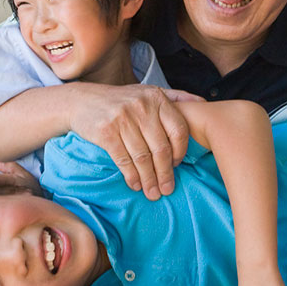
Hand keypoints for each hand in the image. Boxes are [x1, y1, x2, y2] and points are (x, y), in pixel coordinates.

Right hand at [68, 83, 201, 200]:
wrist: (82, 101)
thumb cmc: (122, 100)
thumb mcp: (149, 92)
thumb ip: (176, 97)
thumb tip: (204, 101)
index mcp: (157, 98)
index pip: (179, 129)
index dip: (181, 151)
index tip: (178, 166)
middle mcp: (142, 106)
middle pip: (161, 148)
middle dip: (166, 174)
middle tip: (167, 189)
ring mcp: (122, 118)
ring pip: (143, 157)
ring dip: (149, 180)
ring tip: (152, 193)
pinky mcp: (106, 132)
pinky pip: (124, 160)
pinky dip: (131, 176)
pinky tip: (136, 185)